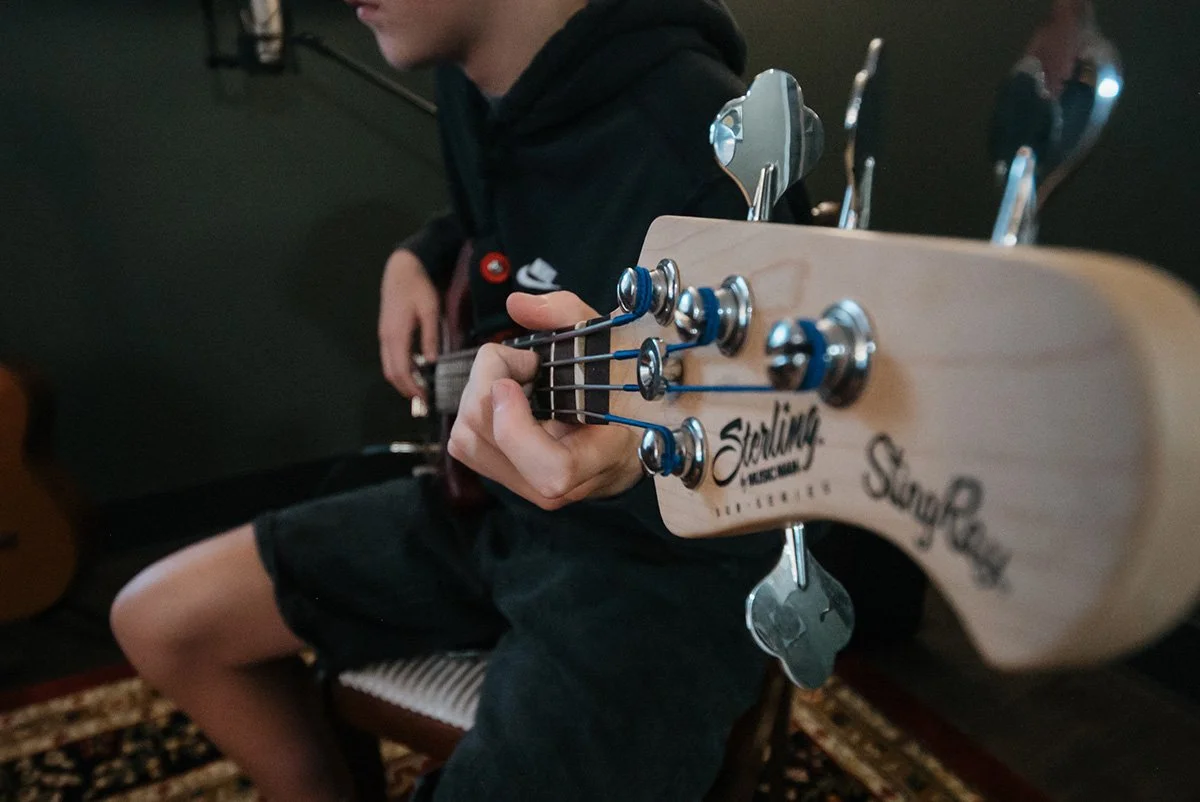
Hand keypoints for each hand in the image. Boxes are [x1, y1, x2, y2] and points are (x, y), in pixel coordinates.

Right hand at [379, 249, 439, 398]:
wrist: (402, 269)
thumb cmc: (418, 288)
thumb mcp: (430, 312)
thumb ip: (430, 338)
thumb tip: (431, 364)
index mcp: (396, 336)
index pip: (401, 371)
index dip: (411, 388)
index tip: (424, 399)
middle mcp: (386, 339)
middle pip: (391, 373)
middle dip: (405, 389)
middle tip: (423, 401)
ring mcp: (384, 335)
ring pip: (388, 366)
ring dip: (401, 381)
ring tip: (419, 390)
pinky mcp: (386, 332)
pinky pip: (390, 357)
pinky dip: (400, 369)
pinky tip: (415, 372)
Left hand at [447, 292, 643, 510]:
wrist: (629, 426)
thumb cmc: (624, 383)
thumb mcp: (610, 340)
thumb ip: (568, 315)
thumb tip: (517, 305)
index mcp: (606, 455)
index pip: (552, 472)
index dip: (518, 429)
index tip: (514, 382)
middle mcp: (565, 486)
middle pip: (489, 444)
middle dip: (489, 383)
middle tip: (525, 362)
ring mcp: (530, 487)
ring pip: (466, 442)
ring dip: (479, 393)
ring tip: (516, 376)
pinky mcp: (505, 477)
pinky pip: (465, 443)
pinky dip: (475, 406)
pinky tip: (508, 394)